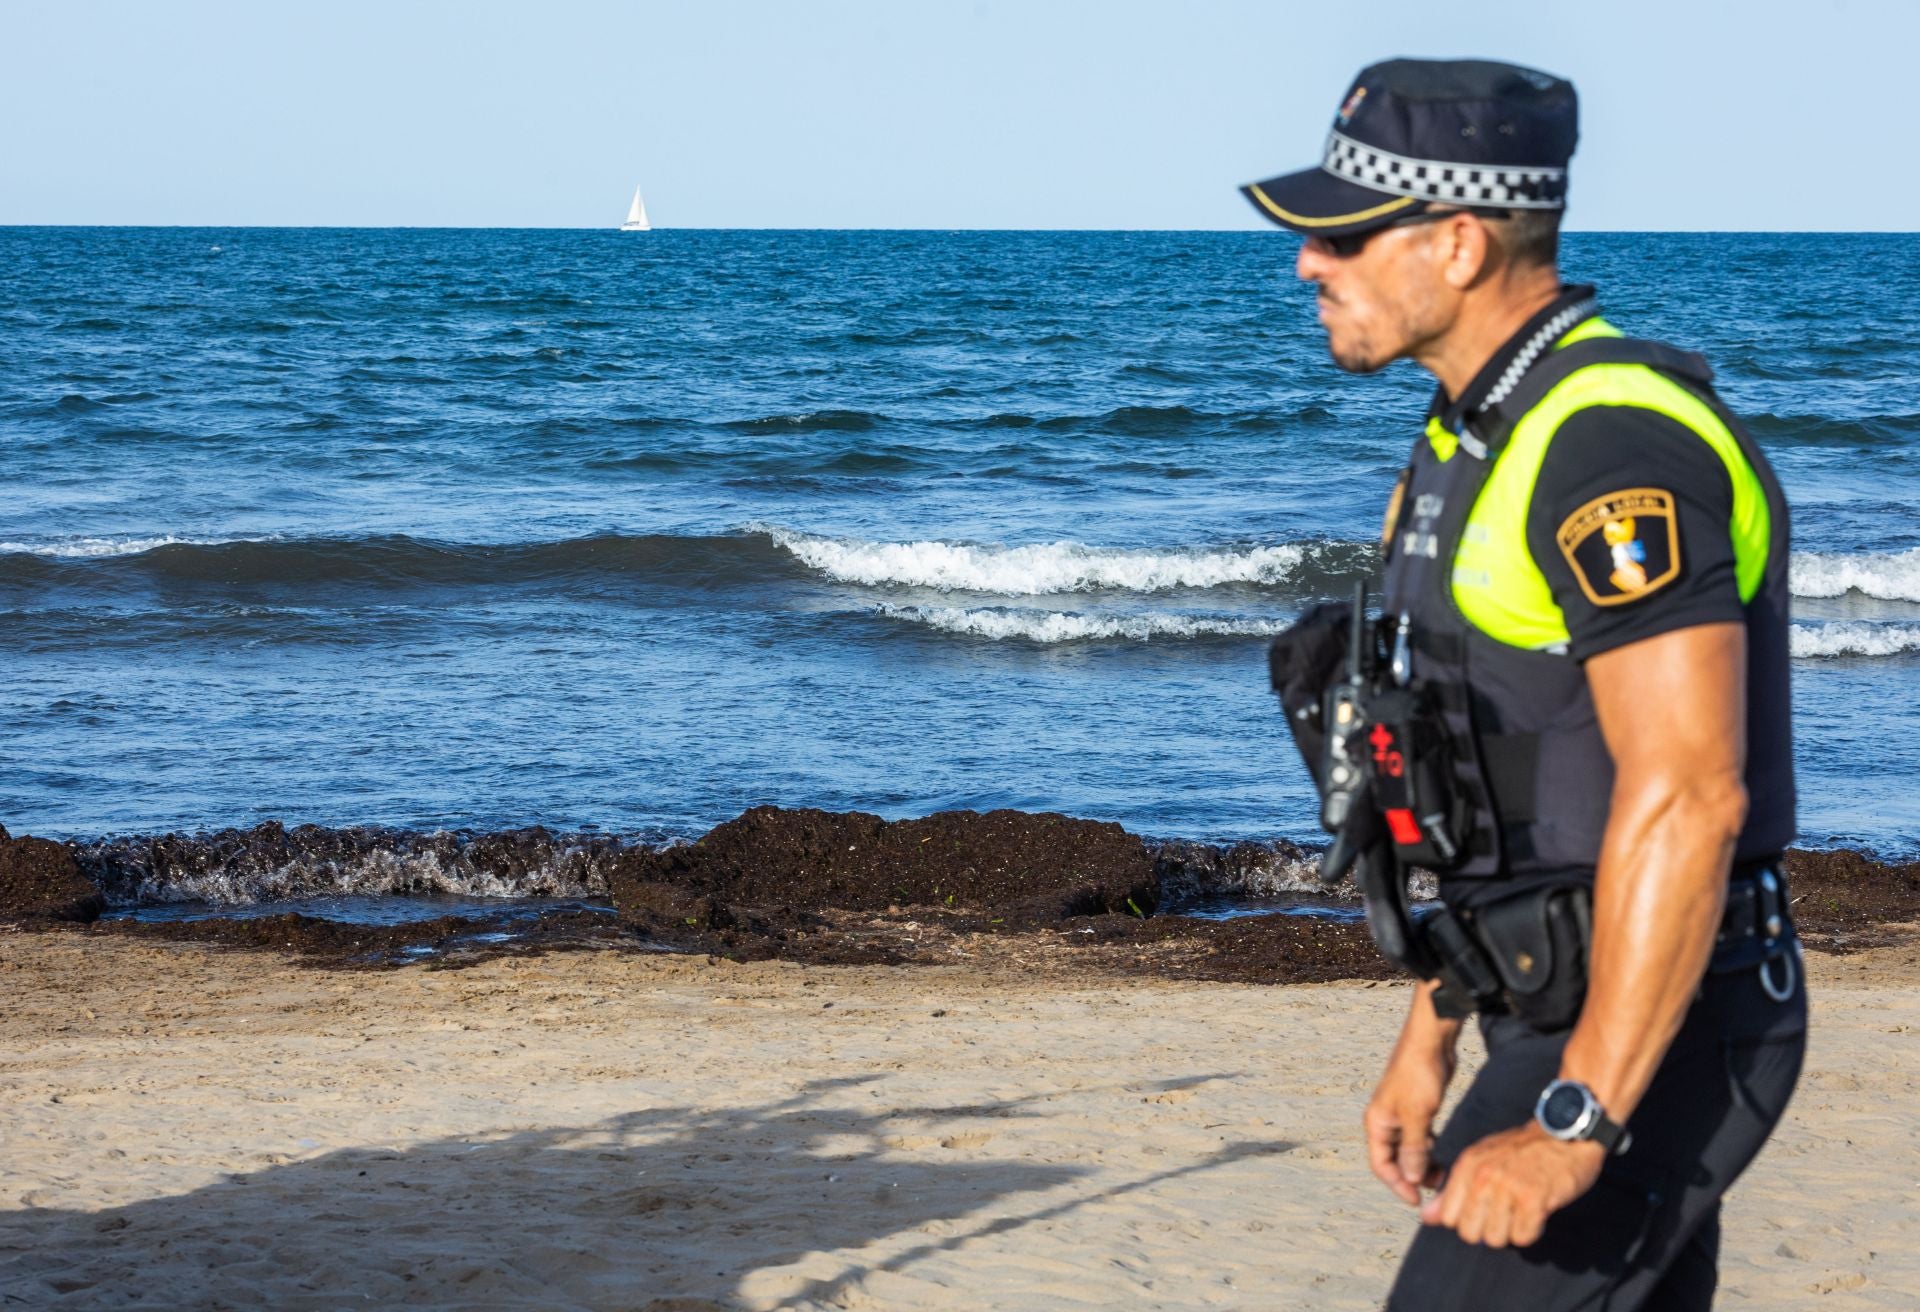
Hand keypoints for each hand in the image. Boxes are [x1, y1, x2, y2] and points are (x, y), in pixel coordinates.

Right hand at [1363, 1029, 1455, 1205]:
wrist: (1431, 1041)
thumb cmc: (1418, 1074)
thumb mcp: (1417, 1116)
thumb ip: (1413, 1149)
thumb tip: (1412, 1179)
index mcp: (1377, 1123)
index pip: (1380, 1165)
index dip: (1397, 1185)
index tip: (1417, 1200)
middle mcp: (1385, 1121)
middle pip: (1394, 1160)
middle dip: (1412, 1177)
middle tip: (1435, 1189)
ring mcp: (1402, 1115)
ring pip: (1409, 1150)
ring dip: (1423, 1164)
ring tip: (1443, 1176)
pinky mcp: (1418, 1110)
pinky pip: (1420, 1138)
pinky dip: (1429, 1149)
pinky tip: (1443, 1156)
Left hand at [1419, 1121, 1605, 1246]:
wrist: (1565, 1132)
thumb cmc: (1523, 1151)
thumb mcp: (1481, 1161)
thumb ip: (1452, 1191)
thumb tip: (1426, 1218)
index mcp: (1467, 1165)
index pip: (1448, 1218)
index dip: (1466, 1221)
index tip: (1484, 1210)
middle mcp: (1484, 1175)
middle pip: (1470, 1234)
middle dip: (1488, 1231)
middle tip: (1506, 1213)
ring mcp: (1508, 1186)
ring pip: (1495, 1239)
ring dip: (1511, 1232)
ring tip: (1521, 1210)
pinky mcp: (1534, 1198)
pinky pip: (1523, 1237)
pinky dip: (1531, 1231)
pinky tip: (1537, 1212)